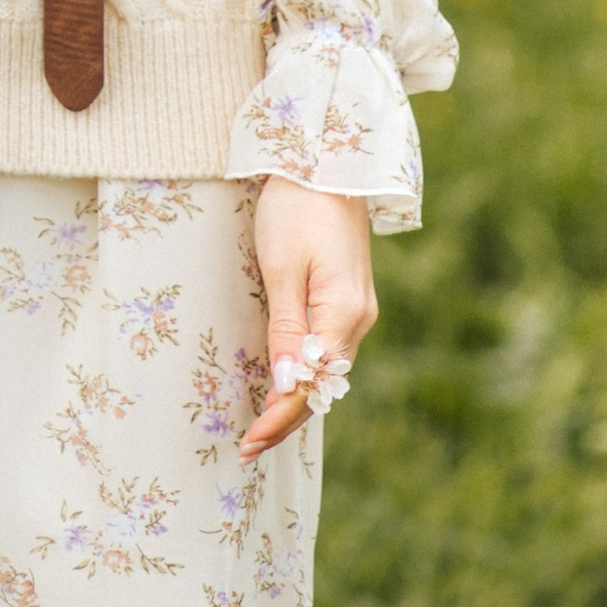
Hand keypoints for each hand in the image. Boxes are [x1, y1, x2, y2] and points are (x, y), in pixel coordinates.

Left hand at [241, 176, 375, 457]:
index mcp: (344, 315)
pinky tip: (287, 382)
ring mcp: (357, 309)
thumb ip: (287, 330)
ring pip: (328, 370)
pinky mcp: (348, 297)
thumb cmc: (297, 207)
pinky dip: (307, 373)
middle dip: (286, 417)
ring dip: (297, 399)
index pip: (310, 386)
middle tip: (248, 447)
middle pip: (323, 386)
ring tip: (262, 426)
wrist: (327, 158)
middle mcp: (358, 319)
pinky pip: (329, 349)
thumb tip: (288, 386)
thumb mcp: (282, 269)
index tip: (247, 444)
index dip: (278, 419)